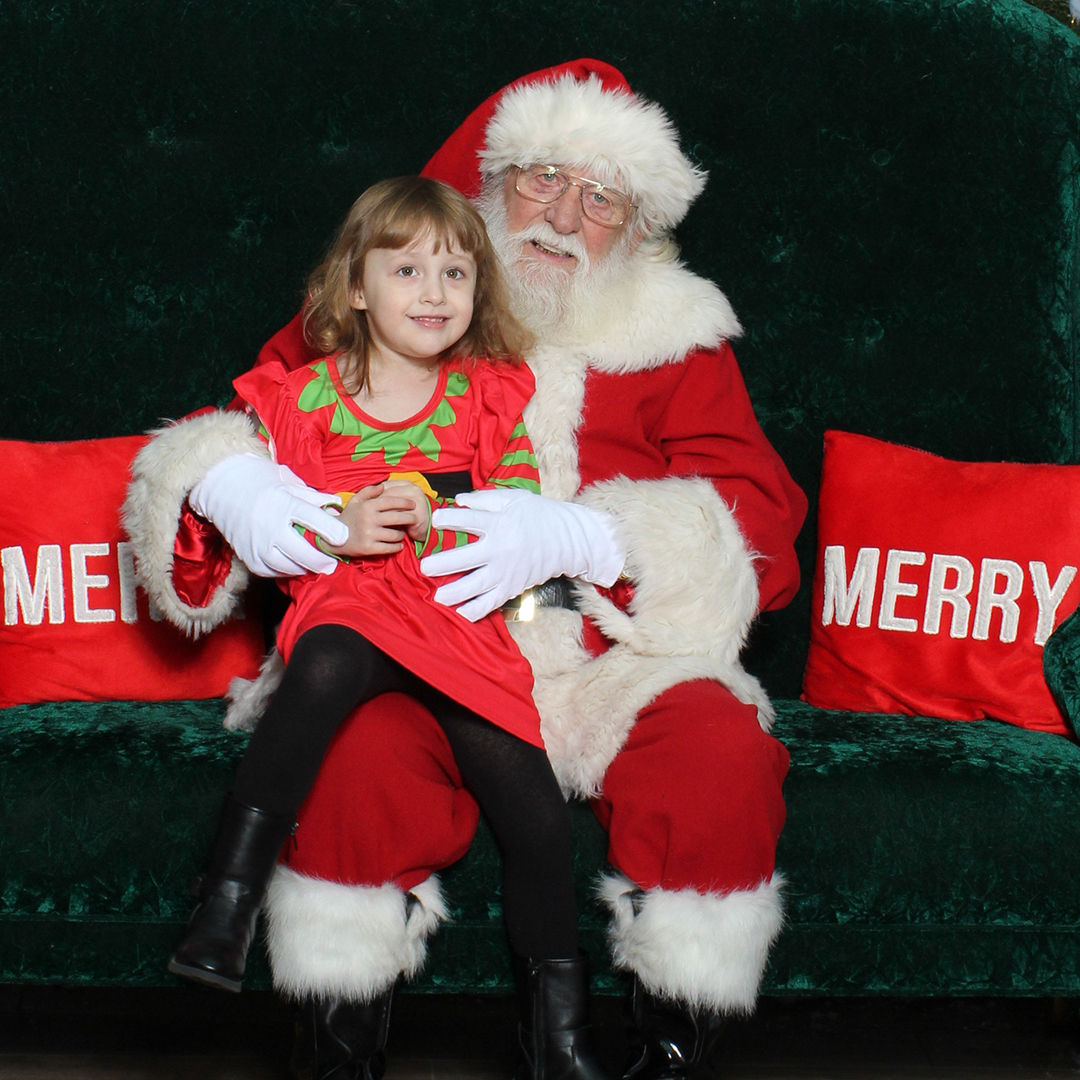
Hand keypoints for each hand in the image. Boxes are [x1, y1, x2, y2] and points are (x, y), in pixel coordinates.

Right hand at [189, 452, 348, 576]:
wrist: (220, 485)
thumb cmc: (260, 480)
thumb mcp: (288, 482)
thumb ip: (313, 497)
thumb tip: (336, 507)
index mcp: (283, 503)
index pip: (313, 520)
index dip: (333, 532)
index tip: (344, 538)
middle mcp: (269, 526)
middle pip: (303, 553)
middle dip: (322, 560)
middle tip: (332, 561)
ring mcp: (256, 544)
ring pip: (289, 567)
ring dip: (305, 567)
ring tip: (315, 563)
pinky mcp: (247, 556)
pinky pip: (272, 572)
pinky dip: (286, 570)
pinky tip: (294, 563)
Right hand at [328, 483, 428, 556]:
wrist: (334, 537)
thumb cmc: (349, 517)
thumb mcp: (355, 501)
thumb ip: (368, 491)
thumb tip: (383, 486)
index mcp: (367, 506)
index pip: (391, 501)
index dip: (404, 502)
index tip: (413, 504)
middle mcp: (369, 520)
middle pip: (397, 518)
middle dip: (410, 517)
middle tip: (415, 518)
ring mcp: (369, 535)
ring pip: (395, 535)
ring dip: (402, 534)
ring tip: (402, 533)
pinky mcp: (369, 548)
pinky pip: (389, 548)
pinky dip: (397, 547)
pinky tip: (399, 545)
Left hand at [419, 488, 624, 620]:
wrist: (569, 540)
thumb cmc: (539, 515)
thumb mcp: (514, 498)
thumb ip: (484, 499)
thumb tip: (458, 501)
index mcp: (499, 523)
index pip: (466, 521)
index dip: (446, 519)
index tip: (435, 521)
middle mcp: (500, 549)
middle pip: (464, 559)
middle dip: (441, 564)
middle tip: (424, 567)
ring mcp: (506, 571)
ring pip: (474, 586)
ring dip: (453, 593)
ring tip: (438, 596)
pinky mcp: (513, 587)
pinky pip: (491, 603)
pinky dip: (475, 611)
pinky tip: (460, 613)